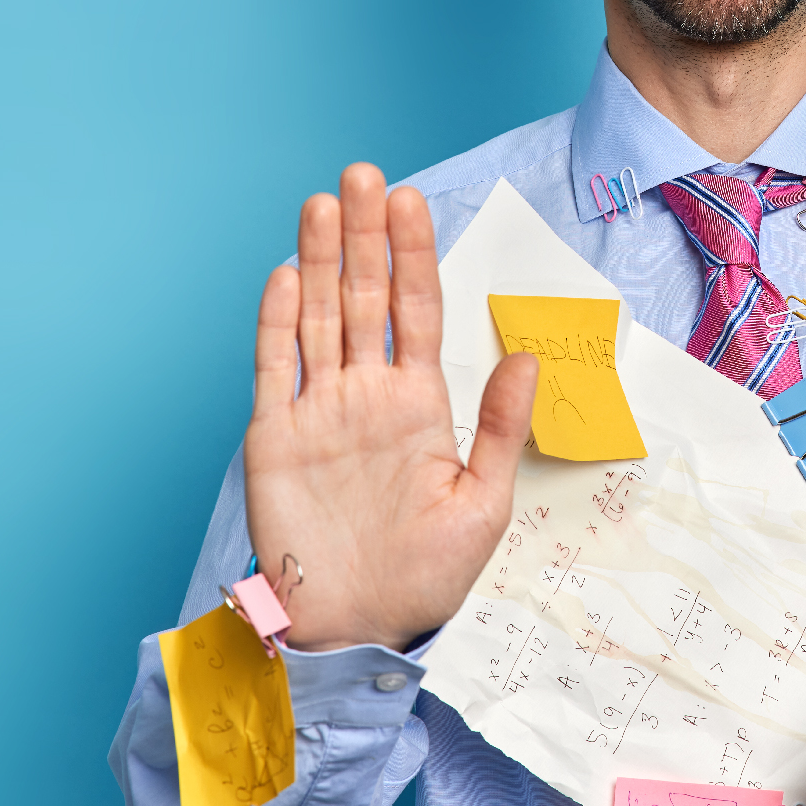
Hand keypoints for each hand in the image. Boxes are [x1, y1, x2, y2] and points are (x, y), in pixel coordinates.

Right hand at [244, 162, 537, 651]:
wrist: (361, 630)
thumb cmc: (426, 575)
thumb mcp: (484, 503)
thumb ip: (500, 427)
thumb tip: (529, 358)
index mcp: (419, 402)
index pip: (417, 311)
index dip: (414, 255)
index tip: (412, 200)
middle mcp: (367, 394)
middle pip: (365, 297)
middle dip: (365, 236)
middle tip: (363, 174)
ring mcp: (319, 411)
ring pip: (319, 319)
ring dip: (321, 260)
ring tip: (323, 204)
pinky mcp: (276, 438)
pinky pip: (276, 369)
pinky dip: (278, 323)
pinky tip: (288, 276)